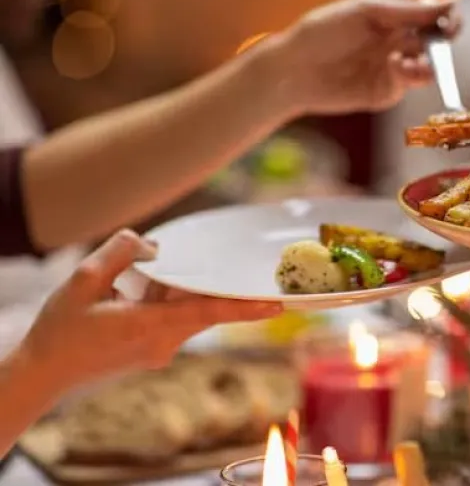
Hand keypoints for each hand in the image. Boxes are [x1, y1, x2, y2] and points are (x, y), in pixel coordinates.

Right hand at [16, 230, 281, 394]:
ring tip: (156, 274)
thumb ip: (120, 253)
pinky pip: (173, 318)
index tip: (277, 305)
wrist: (42, 375)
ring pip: (188, 312)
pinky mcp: (153, 351)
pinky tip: (141, 285)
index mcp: (149, 327)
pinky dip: (167, 299)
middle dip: (219, 287)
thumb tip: (155, 246)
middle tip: (246, 268)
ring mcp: (159, 351)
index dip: (244, 307)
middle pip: (204, 308)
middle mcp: (162, 343)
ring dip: (182, 290)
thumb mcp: (82, 280)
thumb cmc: (59, 330)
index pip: (208, 313)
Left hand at [256, 0, 459, 115]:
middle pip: (436, 42)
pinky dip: (409, 75)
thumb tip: (446, 3)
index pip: (432, 15)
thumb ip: (405, 10)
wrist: (294, 69)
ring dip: (429, 61)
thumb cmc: (322, 31)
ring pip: (428, 66)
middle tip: (445, 36)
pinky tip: (398, 67)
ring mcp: (394, 68)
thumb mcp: (365, 11)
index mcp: (394, 18)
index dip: (448, 16)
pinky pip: (409, 83)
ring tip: (416, 59)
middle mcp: (398, 42)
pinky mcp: (386, 91)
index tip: (452, 17)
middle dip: (444, 40)